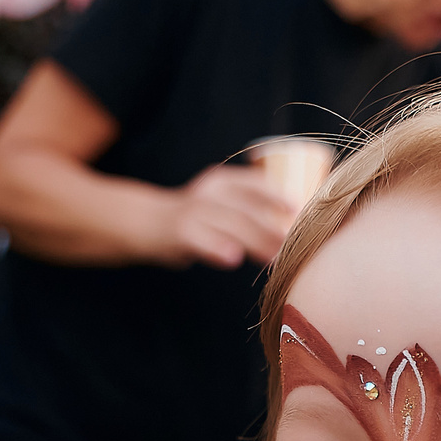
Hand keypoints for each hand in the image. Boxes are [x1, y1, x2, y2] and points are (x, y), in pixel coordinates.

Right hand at [157, 164, 296, 268]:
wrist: (146, 223)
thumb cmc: (192, 219)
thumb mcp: (219, 206)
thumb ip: (245, 213)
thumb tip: (286, 232)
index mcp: (221, 181)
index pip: (253, 183)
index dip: (275, 194)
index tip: (295, 207)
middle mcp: (209, 192)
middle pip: (245, 209)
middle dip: (270, 226)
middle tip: (289, 244)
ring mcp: (194, 211)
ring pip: (229, 224)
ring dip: (254, 241)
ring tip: (273, 257)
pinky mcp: (180, 232)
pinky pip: (201, 240)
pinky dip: (217, 248)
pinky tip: (232, 258)